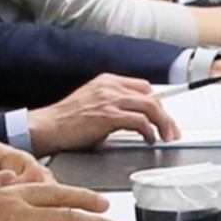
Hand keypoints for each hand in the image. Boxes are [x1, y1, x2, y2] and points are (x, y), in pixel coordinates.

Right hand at [21, 73, 175, 151]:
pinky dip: (148, 131)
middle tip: (172, 130)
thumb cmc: (66, 120)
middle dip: (166, 115)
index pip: (143, 87)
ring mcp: (110, 100)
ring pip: (150, 106)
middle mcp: (110, 86)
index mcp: (107, 81)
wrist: (47, 126)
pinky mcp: (108, 116)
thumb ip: (113, 105)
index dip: (157, 102)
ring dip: (163, 124)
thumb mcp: (93, 103)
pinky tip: (148, 139)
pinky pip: (139, 121)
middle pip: (151, 96)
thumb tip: (134, 119)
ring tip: (166, 136)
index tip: (165, 115)